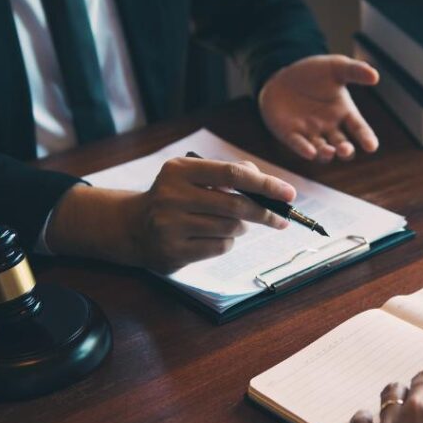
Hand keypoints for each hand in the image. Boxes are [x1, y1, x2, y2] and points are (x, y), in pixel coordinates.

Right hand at [46, 158, 294, 272]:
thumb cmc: (175, 197)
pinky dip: (227, 242)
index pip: (232, 174)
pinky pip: (219, 247)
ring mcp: (170, 225)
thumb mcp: (193, 176)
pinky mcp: (173, 251)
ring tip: (233, 223)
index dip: (265, 184)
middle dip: (264, 212)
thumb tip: (267, 183)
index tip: (289, 194)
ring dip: (241, 228)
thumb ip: (228, 172)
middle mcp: (171, 196)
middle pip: (235, 205)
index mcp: (179, 170)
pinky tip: (215, 237)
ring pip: (229, 228)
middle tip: (281, 218)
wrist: (133, 226)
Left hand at [258, 54, 379, 162]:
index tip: (371, 147)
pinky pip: (298, 144)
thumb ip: (355, 70)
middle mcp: (330, 127)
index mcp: (345, 113)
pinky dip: (304, 149)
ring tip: (329, 151)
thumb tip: (375, 75)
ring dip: (326, 153)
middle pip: (342, 145)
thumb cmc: (314, 72)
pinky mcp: (290, 134)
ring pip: (322, 150)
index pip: (359, 129)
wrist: (282, 76)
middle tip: (345, 149)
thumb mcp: (336, 67)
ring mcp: (310, 133)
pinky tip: (310, 152)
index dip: (366, 138)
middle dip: (345, 150)